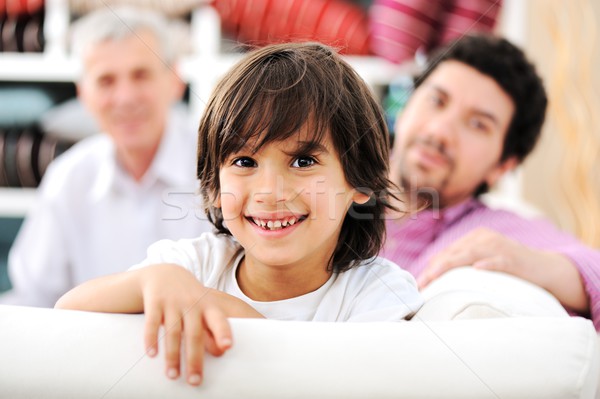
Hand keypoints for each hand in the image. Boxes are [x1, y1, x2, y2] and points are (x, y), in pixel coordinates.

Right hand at [139, 264, 262, 385]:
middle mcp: (191, 303)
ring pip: (173, 332)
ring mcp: (172, 301)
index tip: (227, 346)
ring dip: (172, 355)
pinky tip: (151, 354)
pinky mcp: (154, 301)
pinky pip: (152, 323)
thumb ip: (212, 329)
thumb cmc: (190, 298)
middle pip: (194, 334)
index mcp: (207, 306)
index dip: (223, 332)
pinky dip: (151, 339)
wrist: (165, 273)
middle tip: (195, 381)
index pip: (218, 320)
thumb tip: (222, 352)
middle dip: (195, 359)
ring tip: (173, 375)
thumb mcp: (203, 309)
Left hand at [417, 228, 587, 311]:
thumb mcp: (484, 261)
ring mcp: (499, 246)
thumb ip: (464, 265)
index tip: (419, 283)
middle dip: (436, 268)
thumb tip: (436, 276)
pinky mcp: (513, 257)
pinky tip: (478, 269)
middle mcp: (484, 238)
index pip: (448, 252)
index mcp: (475, 238)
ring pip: (470, 254)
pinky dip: (488, 264)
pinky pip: (498, 260)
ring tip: (435, 275)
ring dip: (451, 265)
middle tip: (422, 283)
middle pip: (454, 252)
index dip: (432, 267)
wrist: (544, 267)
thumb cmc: (509, 268)